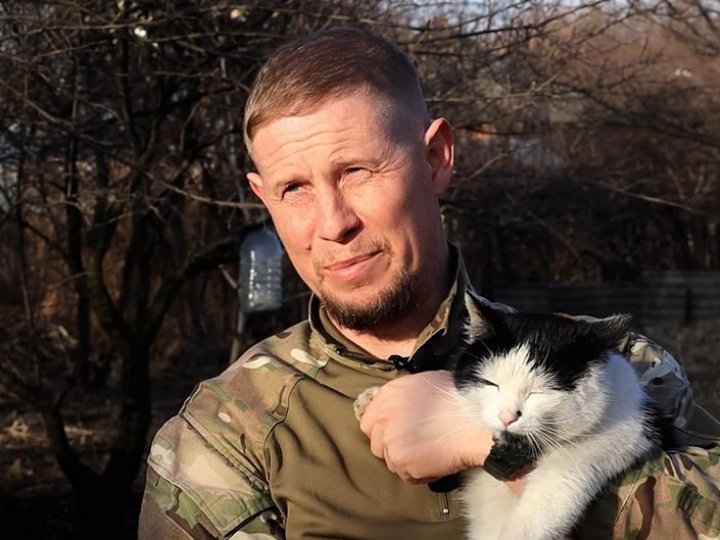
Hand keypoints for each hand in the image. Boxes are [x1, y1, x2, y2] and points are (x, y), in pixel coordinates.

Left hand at [358, 370, 492, 483]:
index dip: (384, 430)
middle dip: (393, 447)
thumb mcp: (424, 384)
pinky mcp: (403, 463)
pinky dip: (421, 473)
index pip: (368, 421)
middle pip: (376, 444)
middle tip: (417, 445)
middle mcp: (383, 418)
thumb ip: (404, 398)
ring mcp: (391, 442)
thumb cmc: (459, 399)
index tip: (399, 434)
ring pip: (391, 462)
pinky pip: (407, 476)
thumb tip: (402, 409)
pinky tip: (439, 460)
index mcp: (388, 396)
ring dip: (408, 461)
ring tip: (433, 451)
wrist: (476, 420)